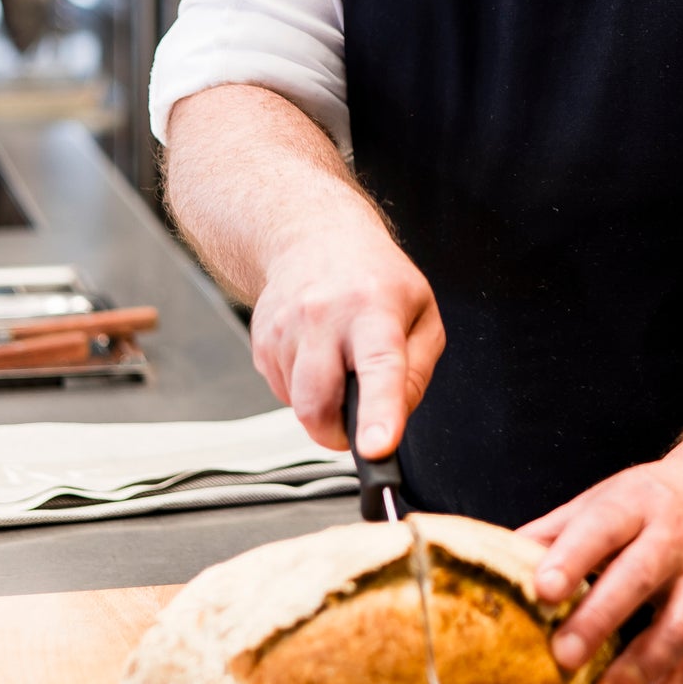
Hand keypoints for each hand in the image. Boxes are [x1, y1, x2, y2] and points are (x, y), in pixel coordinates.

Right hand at [248, 211, 443, 458]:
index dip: (378, 412)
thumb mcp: (421, 315)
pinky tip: (316, 355)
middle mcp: (323, 316)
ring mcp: (285, 329)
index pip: (378, 367)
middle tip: (358, 425)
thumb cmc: (375, 279)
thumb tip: (394, 419)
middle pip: (318, 403)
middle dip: (336, 432)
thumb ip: (417, 372)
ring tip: (339, 364)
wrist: (313, 236)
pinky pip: (283, 393)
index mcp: (374, 308)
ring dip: (323, 406)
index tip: (376, 448)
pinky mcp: (261, 342)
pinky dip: (304, 390)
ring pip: (298, 406)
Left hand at [519, 454, 682, 683]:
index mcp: (637, 504)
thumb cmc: (655, 501)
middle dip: (601, 619)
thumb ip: (557, 532)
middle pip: (640, 578)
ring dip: (640, 670)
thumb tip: (499, 565)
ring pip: (678, 627)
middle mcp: (675, 539)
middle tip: (564, 656)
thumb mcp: (608, 498)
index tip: (542, 590)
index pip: (603, 526)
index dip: (572, 558)